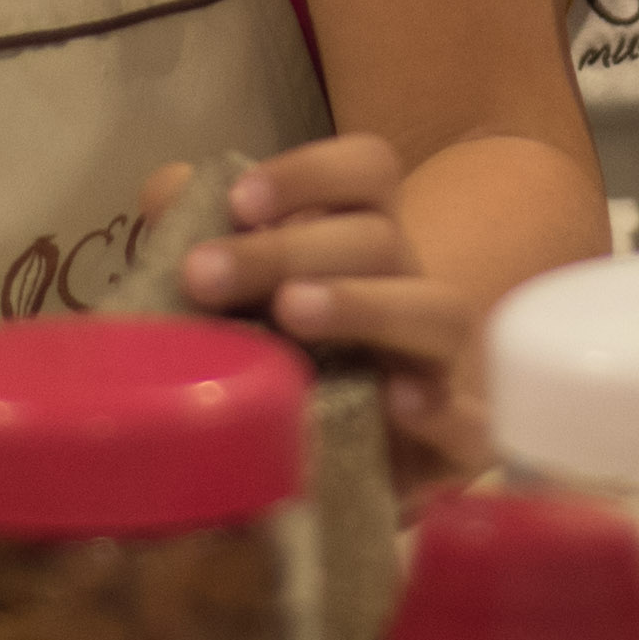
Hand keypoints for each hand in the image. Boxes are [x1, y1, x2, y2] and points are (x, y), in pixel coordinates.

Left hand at [173, 134, 486, 477]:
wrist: (338, 469)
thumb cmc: (281, 364)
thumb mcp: (234, 298)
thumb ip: (201, 235)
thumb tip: (167, 189)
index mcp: (362, 238)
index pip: (368, 170)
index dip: (310, 172)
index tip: (239, 201)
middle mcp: (410, 286)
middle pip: (379, 238)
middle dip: (288, 249)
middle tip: (205, 275)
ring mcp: (442, 361)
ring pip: (439, 310)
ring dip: (363, 303)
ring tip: (290, 313)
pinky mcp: (459, 441)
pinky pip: (471, 418)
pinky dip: (440, 407)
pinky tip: (393, 402)